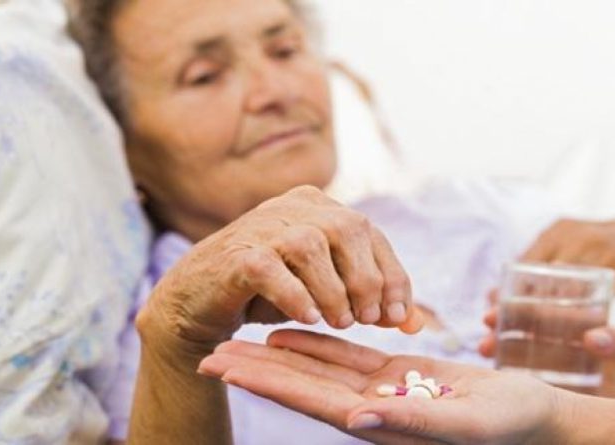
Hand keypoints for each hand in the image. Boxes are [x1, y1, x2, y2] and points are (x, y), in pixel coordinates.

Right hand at [137, 185, 420, 352]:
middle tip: (369, 320)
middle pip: (347, 230)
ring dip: (334, 290)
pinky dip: (296, 295)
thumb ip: (368, 300)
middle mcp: (292, 206)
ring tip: (340, 323)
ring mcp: (261, 225)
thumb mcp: (325, 291)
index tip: (400, 315)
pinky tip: (309, 318)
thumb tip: (416, 322)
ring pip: (311, 247)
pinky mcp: (236, 253)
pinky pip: (272, 269)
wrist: (198, 300)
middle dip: (367, 280)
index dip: (392, 273)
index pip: (370, 232)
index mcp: (318, 206)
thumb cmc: (269, 294)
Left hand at [198, 329, 567, 444]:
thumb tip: (356, 418)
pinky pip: (348, 355)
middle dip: (256, 369)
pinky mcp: (396, 374)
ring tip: (238, 335)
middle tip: (209, 351)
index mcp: (379, 425)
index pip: (310, 401)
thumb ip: (412, 422)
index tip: (223, 368)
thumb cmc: (508, 426)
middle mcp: (369, 410)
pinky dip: (318, 342)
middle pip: (301, 384)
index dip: (266, 384)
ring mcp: (380, 391)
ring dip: (278, 352)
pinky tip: (291, 330)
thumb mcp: (464, 425)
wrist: (534, 418)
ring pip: (318, 367)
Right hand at [479, 309, 614, 400]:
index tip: (502, 295)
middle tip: (485, 320)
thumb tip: (593, 337)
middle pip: (531, 329)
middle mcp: (574, 346)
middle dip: (504, 320)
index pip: (553, 309)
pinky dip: (511, 377)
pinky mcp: (565, 399)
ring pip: (526, 355)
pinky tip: (494, 374)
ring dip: (501, 347)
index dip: (526, 301)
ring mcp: (568, 372)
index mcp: (592, 327)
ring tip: (483, 346)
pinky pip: (532, 386)